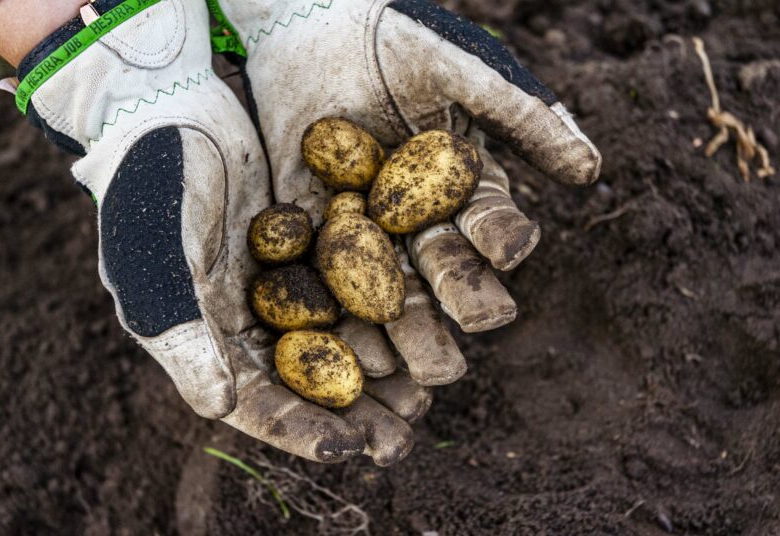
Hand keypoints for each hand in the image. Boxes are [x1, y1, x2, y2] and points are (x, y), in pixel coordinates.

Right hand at [17, 0, 427, 464]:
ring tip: (422, 395)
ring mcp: (279, 285)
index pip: (255, 403)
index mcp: (204, 338)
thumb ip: (182, 329)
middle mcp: (245, 322)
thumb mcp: (159, 257)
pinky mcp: (307, 249)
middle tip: (403, 436)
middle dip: (353, 413)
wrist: (170, 111)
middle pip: (305, 383)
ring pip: (335, 342)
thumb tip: (219, 407)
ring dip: (377, 372)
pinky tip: (420, 325)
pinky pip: (349, 289)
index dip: (301, 430)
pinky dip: (380, 312)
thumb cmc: (151, 184)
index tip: (353, 449)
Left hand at [214, 0, 601, 361]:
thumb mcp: (464, 71)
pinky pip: (331, 278)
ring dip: (409, 326)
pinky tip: (351, 340)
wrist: (316, 26)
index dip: (502, 235)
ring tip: (420, 363)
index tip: (511, 250)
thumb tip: (590, 170)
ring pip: (394, 288)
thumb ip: (521, 117)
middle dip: (464, 296)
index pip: (491, 222)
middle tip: (482, 322)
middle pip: (447, 269)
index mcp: (465, 188)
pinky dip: (340, 309)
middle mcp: (422, 219)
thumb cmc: (400, 40)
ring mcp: (370, 233)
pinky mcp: (317, 235)